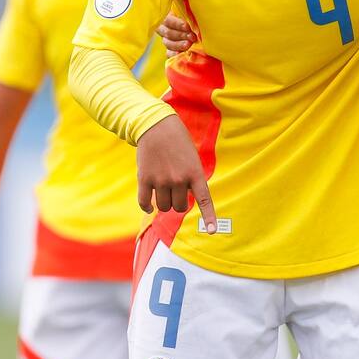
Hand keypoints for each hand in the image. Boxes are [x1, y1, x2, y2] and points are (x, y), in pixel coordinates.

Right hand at [137, 114, 217, 232]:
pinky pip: (145, 202)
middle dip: (178, 203)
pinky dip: (147, 206)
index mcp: (195, 173)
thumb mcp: (192, 158)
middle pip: (179, 207)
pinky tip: (149, 206)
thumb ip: (190, 180)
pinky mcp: (145, 179)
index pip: (204, 200)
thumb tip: (179, 203)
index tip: (213, 231)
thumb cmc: (178, 143)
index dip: (209, 218)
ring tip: (163, 190)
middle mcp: (179, 179)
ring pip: (163, 206)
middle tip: (176, 192)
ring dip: (163, 203)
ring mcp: (161, 180)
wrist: (157, 126)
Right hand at [156, 15, 196, 57]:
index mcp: (168, 16)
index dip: (177, 24)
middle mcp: (165, 28)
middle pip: (167, 32)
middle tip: (192, 37)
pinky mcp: (171, 50)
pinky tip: (180, 54)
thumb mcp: (191, 14)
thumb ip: (189, 15)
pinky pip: (169, 53)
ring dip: (179, 44)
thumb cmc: (196, 18)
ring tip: (188, 45)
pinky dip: (174, 54)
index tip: (187, 27)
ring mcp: (167, 39)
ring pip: (168, 43)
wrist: (204, 28)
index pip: (167, 20)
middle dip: (181, 35)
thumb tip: (193, 16)